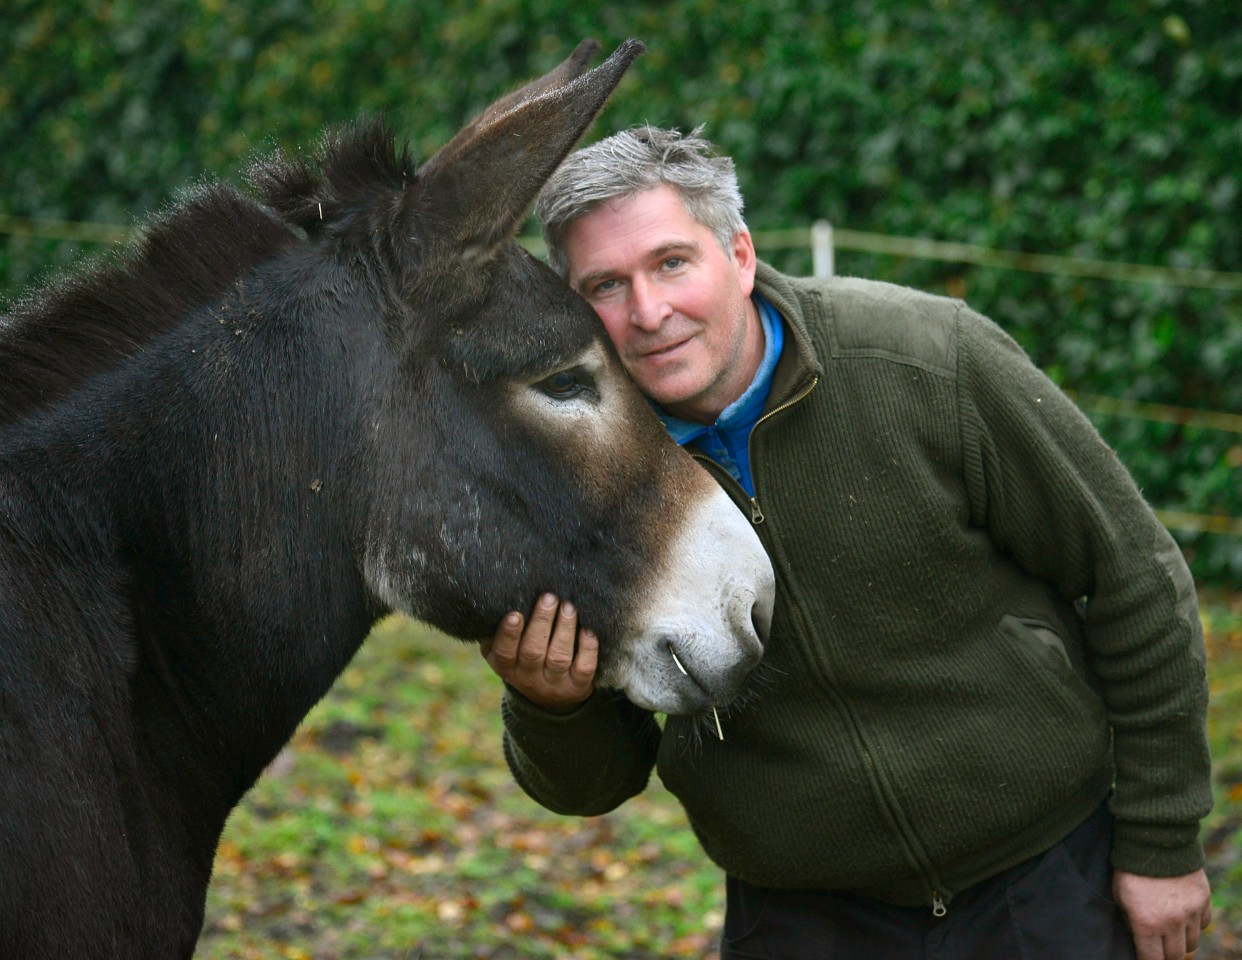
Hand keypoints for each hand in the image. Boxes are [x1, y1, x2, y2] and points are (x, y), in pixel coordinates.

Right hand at [481, 593, 596, 712]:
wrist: (550, 698)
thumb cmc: (523, 658)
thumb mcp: (506, 650)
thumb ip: (498, 632)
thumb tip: (498, 601)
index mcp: (507, 667)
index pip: (504, 653)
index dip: (509, 635)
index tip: (515, 614)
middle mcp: (529, 678)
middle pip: (533, 651)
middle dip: (541, 622)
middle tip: (549, 597)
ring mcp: (554, 683)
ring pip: (559, 657)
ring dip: (564, 629)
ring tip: (568, 606)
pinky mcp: (578, 685)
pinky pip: (585, 667)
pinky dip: (588, 647)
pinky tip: (589, 628)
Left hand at [1114, 868, 1211, 958]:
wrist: (1153, 841)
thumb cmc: (1129, 869)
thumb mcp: (1119, 896)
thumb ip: (1129, 920)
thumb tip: (1137, 936)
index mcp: (1146, 924)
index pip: (1152, 959)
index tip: (1146, 958)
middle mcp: (1171, 923)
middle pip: (1175, 956)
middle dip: (1165, 955)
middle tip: (1158, 948)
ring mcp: (1190, 912)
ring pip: (1192, 943)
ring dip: (1181, 942)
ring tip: (1170, 933)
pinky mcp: (1203, 900)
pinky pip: (1203, 924)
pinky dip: (1194, 925)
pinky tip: (1183, 917)